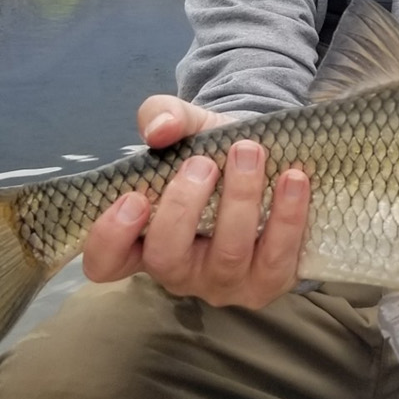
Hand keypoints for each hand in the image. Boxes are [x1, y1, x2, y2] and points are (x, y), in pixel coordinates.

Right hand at [82, 94, 310, 307]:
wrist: (268, 158)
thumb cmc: (212, 151)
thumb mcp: (186, 126)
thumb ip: (163, 116)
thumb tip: (160, 129)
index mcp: (142, 239)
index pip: (104, 262)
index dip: (111, 238)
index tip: (134, 197)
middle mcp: (178, 270)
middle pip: (165, 259)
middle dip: (182, 209)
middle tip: (202, 163)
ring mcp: (223, 282)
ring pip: (227, 257)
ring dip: (240, 201)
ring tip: (250, 153)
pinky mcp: (268, 280)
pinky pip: (278, 257)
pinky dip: (287, 216)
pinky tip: (293, 178)